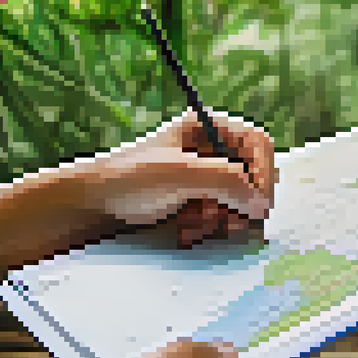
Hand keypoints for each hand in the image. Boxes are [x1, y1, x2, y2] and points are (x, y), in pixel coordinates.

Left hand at [74, 110, 275, 247]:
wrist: (94, 205)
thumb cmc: (130, 178)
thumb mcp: (180, 173)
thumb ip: (226, 182)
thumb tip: (261, 203)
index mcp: (208, 126)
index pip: (258, 143)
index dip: (263, 172)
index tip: (259, 202)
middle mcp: (210, 149)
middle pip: (254, 175)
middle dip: (241, 202)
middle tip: (230, 221)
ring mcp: (204, 176)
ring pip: (240, 201)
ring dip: (222, 218)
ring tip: (196, 224)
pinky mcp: (197, 200)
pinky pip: (222, 216)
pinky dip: (209, 227)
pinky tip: (187, 230)